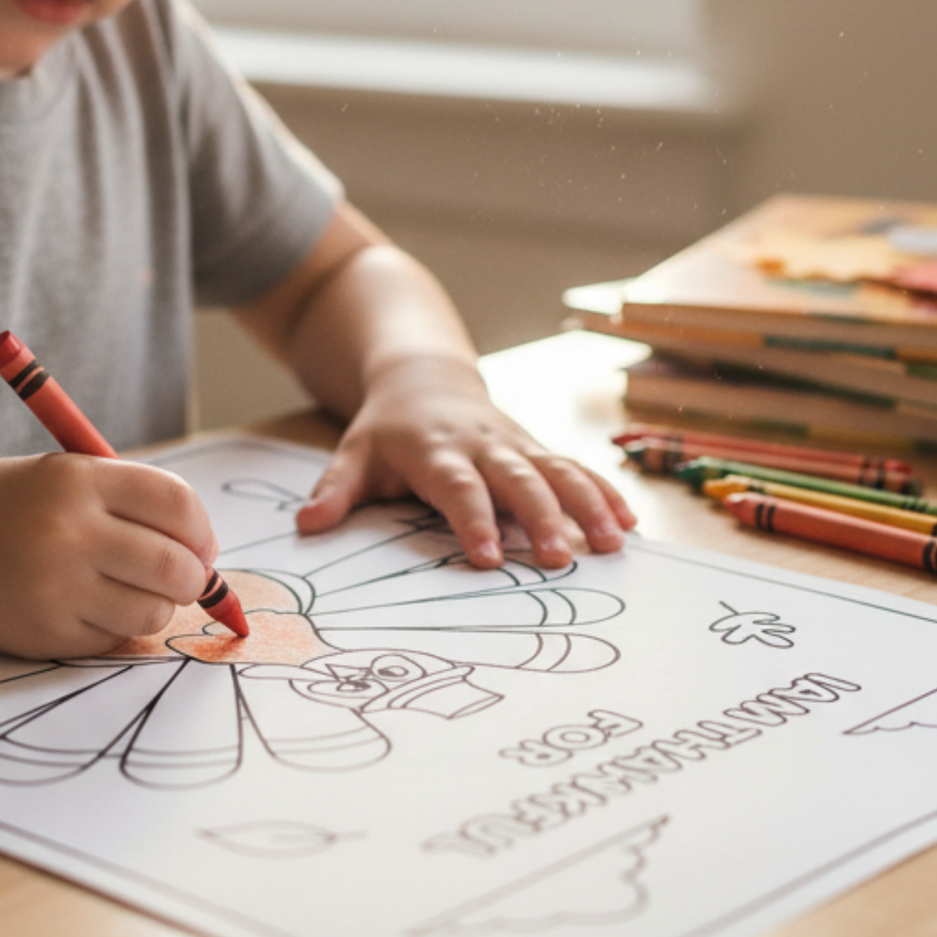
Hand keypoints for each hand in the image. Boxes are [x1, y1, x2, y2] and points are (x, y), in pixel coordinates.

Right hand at [0, 453, 217, 657]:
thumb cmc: (4, 506)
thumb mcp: (63, 477)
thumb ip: (131, 503)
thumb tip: (205, 553)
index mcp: (78, 480)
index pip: (177, 505)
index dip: (202, 529)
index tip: (200, 543)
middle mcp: (69, 532)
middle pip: (177, 566)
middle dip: (194, 577)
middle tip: (185, 577)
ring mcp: (56, 588)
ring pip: (153, 611)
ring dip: (156, 606)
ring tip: (128, 590)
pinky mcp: (44, 633)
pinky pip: (114, 640)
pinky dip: (115, 628)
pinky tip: (86, 606)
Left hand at [293, 355, 635, 569]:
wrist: (423, 377)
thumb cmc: (388, 429)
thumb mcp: (354, 451)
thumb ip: (336, 489)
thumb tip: (307, 524)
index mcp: (435, 449)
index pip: (457, 486)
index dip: (472, 519)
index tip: (487, 558)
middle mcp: (482, 444)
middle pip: (517, 478)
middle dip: (541, 516)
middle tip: (560, 559)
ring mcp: (515, 443)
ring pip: (557, 470)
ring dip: (586, 504)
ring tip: (612, 543)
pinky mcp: (535, 447)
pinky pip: (574, 467)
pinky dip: (604, 491)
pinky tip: (630, 522)